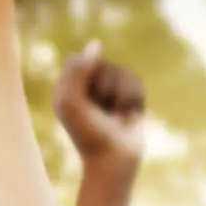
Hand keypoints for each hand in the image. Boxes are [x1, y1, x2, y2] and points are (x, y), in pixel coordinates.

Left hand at [54, 42, 146, 168]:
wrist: (114, 162)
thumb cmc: (88, 135)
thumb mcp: (71, 101)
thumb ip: (78, 70)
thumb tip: (96, 44)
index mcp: (69, 86)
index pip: (80, 60)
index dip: (87, 77)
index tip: (85, 100)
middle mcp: (89, 87)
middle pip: (103, 64)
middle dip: (106, 86)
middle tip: (102, 111)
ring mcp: (110, 92)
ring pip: (122, 72)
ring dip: (122, 95)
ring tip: (117, 116)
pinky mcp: (130, 98)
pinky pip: (136, 82)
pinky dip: (134, 99)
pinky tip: (129, 116)